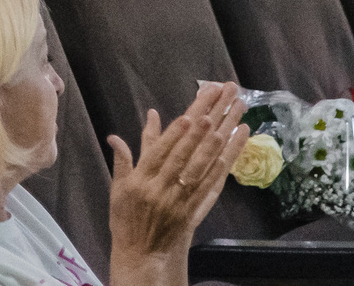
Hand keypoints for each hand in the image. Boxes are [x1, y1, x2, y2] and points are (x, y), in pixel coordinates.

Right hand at [106, 81, 247, 267]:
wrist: (144, 257)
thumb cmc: (127, 220)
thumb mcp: (118, 190)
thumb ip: (123, 160)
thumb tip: (115, 136)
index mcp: (143, 180)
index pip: (164, 150)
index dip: (179, 132)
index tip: (194, 113)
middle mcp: (165, 187)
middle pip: (190, 149)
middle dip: (208, 120)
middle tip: (223, 96)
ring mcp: (185, 198)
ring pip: (207, 162)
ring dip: (224, 135)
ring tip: (237, 112)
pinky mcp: (199, 207)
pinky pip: (216, 181)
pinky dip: (228, 160)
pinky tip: (238, 142)